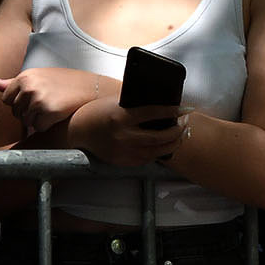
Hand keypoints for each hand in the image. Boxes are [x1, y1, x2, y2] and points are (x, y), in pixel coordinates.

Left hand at [0, 67, 100, 135]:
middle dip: (29, 112)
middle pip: (16, 112)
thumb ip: (13, 82)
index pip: (7, 99)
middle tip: (47, 104)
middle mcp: (29, 87)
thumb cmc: (66, 82)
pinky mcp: (48, 112)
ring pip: (26, 121)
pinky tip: (57, 115)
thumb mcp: (39, 76)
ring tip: (53, 108)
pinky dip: (46, 125)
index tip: (34, 99)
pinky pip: (37, 128)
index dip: (20, 103)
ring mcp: (38, 99)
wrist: (91, 88)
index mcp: (24, 76)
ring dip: (38, 120)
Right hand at [68, 95, 186, 166]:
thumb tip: (163, 106)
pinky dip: (159, 151)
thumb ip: (137, 106)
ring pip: (158, 152)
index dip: (173, 111)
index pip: (154, 113)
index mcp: (122, 117)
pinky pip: (148, 159)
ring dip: (173, 143)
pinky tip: (165, 144)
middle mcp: (124, 136)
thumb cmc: (97, 113)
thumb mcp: (116, 103)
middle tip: (185, 122)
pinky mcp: (124, 162)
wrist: (78, 132)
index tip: (185, 108)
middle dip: (178, 130)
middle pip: (161, 137)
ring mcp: (124, 152)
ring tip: (179, 134)